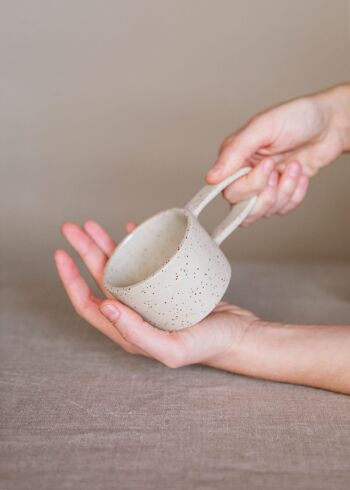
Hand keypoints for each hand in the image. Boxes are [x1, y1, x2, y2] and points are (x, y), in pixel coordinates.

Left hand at [54, 220, 349, 392]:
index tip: (61, 255)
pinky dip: (134, 246)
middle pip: (102, 278)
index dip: (70, 280)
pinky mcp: (165, 286)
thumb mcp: (173, 349)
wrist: (239, 336)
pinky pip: (143, 262)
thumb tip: (103, 307)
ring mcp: (149, 299)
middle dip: (84, 251)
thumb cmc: (209, 346)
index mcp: (128, 331)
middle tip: (74, 228)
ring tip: (92, 225)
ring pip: (119, 267)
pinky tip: (130, 232)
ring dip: (104, 245)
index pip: (89, 304)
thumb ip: (137, 335)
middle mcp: (134, 313)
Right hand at [206, 84, 349, 224]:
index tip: (267, 166)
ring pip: (262, 212)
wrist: (331, 125)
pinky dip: (295, 194)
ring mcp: (263, 186)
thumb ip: (234, 152)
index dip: (248, 185)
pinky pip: (281, 210)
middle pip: (242, 207)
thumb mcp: (262, 127)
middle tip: (278, 169)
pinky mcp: (280, 193)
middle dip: (267, 191)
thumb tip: (211, 177)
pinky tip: (299, 174)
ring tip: (293, 167)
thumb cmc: (297, 118)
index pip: (227, 189)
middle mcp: (245, 174)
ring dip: (284, 191)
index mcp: (234, 158)